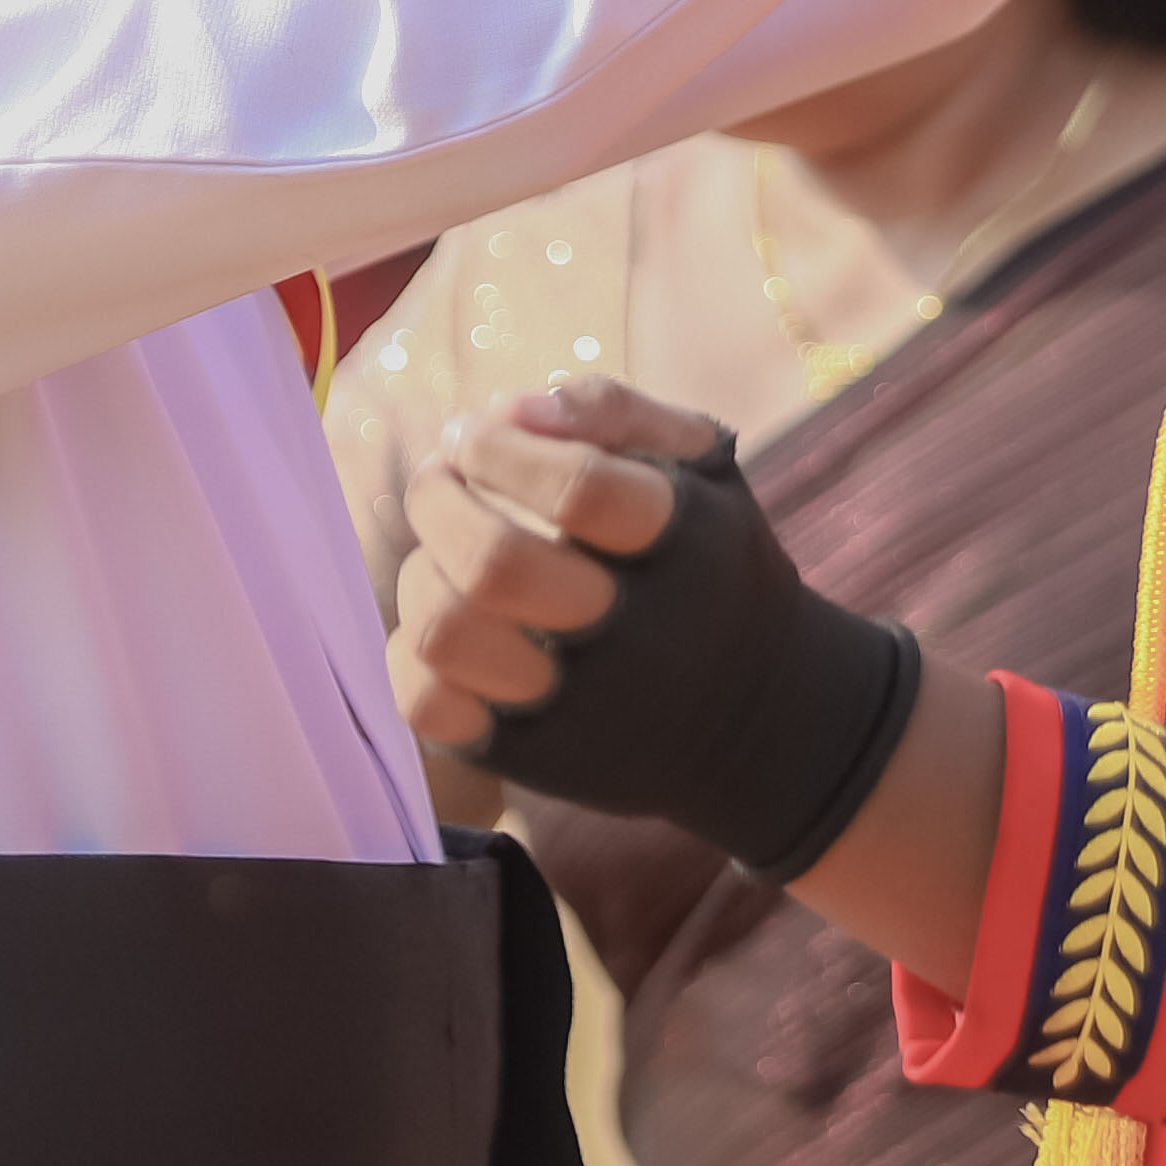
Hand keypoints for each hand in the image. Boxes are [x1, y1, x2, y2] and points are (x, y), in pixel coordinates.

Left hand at [390, 376, 716, 762]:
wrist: (755, 720)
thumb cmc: (710, 565)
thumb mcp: (700, 469)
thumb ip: (614, 411)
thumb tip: (504, 408)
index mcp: (687, 546)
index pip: (578, 488)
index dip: (501, 448)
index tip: (475, 432)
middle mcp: (637, 635)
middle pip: (495, 564)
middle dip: (437, 499)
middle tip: (438, 477)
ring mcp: (581, 706)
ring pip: (446, 633)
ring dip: (420, 570)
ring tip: (438, 547)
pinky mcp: (532, 757)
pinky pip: (426, 703)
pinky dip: (410, 652)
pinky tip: (445, 616)